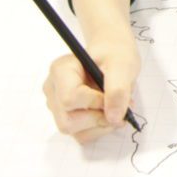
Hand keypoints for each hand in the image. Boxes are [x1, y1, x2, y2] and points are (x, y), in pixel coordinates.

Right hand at [43, 0, 138, 143]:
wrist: (112, 45)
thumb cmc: (117, 49)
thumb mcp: (125, 63)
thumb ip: (120, 88)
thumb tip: (117, 115)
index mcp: (61, 69)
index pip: (69, 99)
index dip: (96, 104)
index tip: (115, 97)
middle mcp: (51, 87)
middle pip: (68, 120)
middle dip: (98, 118)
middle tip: (119, 106)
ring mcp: (55, 101)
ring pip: (72, 129)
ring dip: (99, 125)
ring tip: (115, 107)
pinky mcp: (64, 112)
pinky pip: (78, 132)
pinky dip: (96, 128)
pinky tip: (108, 112)